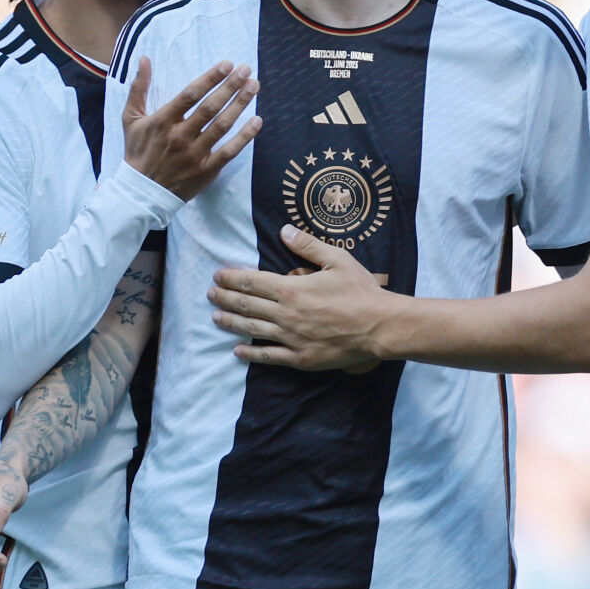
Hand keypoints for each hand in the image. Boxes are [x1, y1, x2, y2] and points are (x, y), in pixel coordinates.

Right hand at [121, 59, 261, 199]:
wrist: (142, 191)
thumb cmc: (138, 151)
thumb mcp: (131, 118)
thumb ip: (138, 88)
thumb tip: (144, 58)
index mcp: (163, 121)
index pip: (190, 94)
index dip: (210, 78)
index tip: (226, 64)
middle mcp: (180, 136)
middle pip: (210, 107)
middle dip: (230, 86)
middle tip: (246, 70)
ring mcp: (195, 154)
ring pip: (222, 125)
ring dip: (240, 104)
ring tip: (254, 86)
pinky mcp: (207, 170)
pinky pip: (230, 151)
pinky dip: (245, 136)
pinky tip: (257, 120)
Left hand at [208, 225, 386, 370]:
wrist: (379, 326)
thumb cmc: (361, 291)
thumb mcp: (337, 259)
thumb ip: (308, 245)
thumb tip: (284, 231)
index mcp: (292, 289)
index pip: (252, 281)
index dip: (232, 278)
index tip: (218, 275)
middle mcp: (285, 314)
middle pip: (246, 305)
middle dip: (224, 298)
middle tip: (210, 294)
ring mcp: (291, 338)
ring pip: (252, 329)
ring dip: (231, 322)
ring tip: (215, 317)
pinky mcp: (300, 357)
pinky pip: (269, 356)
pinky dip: (251, 353)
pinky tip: (238, 351)